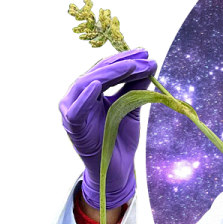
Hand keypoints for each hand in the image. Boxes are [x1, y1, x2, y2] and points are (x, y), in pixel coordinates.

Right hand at [59, 48, 158, 208]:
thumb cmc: (121, 139)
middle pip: (98, 73)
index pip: (107, 70)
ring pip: (86, 84)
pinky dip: (85, 97)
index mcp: (92, 92)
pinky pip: (76, 110)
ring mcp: (72, 110)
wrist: (117, 170)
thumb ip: (136, 88)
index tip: (147, 53)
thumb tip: (151, 65)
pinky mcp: (72, 126)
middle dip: (122, 63)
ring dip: (109, 75)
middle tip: (143, 58)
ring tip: (130, 67)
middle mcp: (80, 98)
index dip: (125, 60)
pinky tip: (97, 86)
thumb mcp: (132, 109)